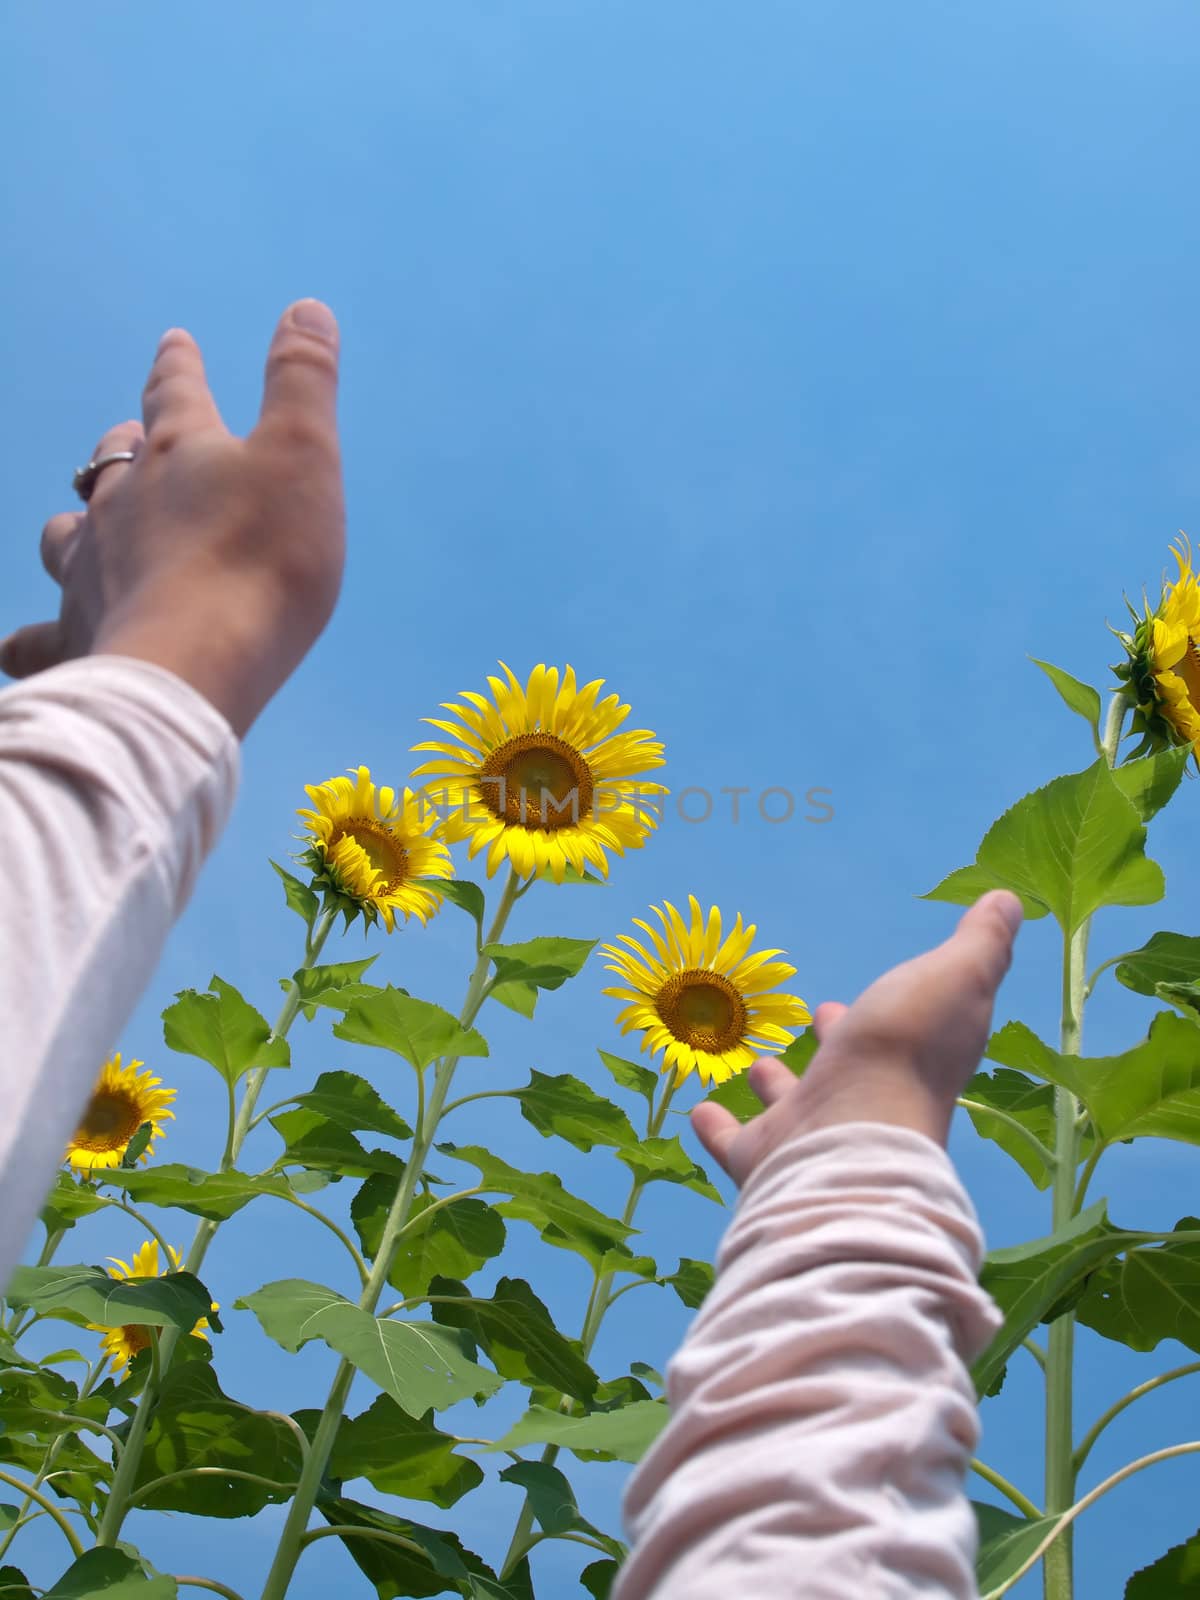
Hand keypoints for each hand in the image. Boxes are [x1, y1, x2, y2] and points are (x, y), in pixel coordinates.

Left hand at [0, 300, 344, 736]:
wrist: (192, 664)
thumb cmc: (261, 561)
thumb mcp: (305, 457)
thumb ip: (303, 381)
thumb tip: (306, 307)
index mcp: (180, 452)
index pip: (175, 391)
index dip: (178, 366)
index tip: (174, 343)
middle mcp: (122, 502)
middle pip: (114, 460)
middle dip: (124, 445)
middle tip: (129, 438)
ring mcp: (90, 569)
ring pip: (66, 535)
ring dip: (75, 525)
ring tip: (76, 529)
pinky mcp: (77, 636)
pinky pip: (38, 639)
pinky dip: (30, 640)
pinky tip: (16, 648)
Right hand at [692, 890, 1023, 1185]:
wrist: (850, 1135)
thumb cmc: (905, 1049)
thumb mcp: (957, 976)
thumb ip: (981, 943)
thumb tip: (1009, 902)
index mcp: (911, 1058)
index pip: (902, 1030)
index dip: (889, 1008)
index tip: (869, 992)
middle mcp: (866, 1098)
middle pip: (849, 1067)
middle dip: (836, 1041)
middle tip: (820, 1016)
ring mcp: (815, 1133)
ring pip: (794, 1105)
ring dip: (779, 1085)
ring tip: (757, 1064)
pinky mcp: (769, 1158)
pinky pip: (737, 1142)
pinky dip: (718, 1127)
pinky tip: (701, 1112)